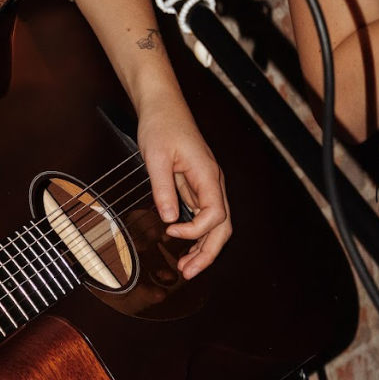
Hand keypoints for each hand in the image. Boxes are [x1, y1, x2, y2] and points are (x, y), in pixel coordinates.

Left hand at [135, 90, 231, 278]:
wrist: (163, 107)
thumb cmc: (161, 126)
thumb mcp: (155, 157)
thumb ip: (163, 189)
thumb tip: (169, 217)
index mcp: (207, 174)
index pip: (214, 214)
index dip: (195, 230)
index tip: (171, 231)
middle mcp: (212, 182)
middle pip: (222, 226)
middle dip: (208, 253)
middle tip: (188, 272)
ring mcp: (207, 186)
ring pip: (216, 225)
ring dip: (204, 248)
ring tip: (186, 268)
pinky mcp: (197, 187)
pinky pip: (204, 217)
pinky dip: (197, 235)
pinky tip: (184, 248)